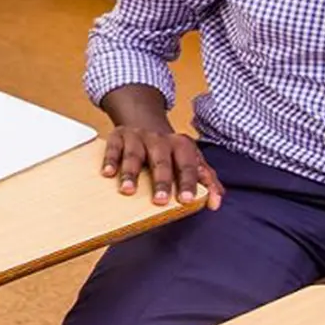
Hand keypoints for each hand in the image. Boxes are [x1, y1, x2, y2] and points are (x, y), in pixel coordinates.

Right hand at [99, 125, 223, 209]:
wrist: (145, 121)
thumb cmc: (170, 150)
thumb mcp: (191, 160)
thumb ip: (206, 180)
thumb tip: (216, 202)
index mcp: (182, 146)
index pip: (188, 165)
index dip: (189, 182)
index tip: (188, 200)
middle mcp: (160, 140)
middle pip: (162, 161)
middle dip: (161, 181)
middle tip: (160, 200)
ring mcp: (138, 137)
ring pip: (135, 154)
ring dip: (131, 172)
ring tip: (127, 190)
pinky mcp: (118, 136)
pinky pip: (113, 147)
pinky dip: (110, 160)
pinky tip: (108, 173)